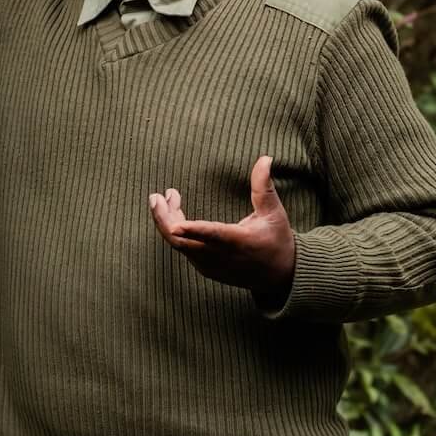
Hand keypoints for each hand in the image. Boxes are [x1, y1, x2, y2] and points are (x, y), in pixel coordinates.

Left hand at [149, 156, 296, 308]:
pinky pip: (183, 250)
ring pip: (180, 246)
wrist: (280, 276)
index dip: (193, 230)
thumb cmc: (277, 240)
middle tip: (155, 197)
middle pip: (183, 243)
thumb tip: (265, 158)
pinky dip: (175, 233)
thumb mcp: (274, 212)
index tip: (175, 225)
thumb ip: (263, 185)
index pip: (213, 235)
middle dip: (165, 220)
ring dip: (168, 222)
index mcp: (239, 242)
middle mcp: (221, 257)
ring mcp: (211, 266)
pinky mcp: (205, 269)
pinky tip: (172, 214)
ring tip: (163, 198)